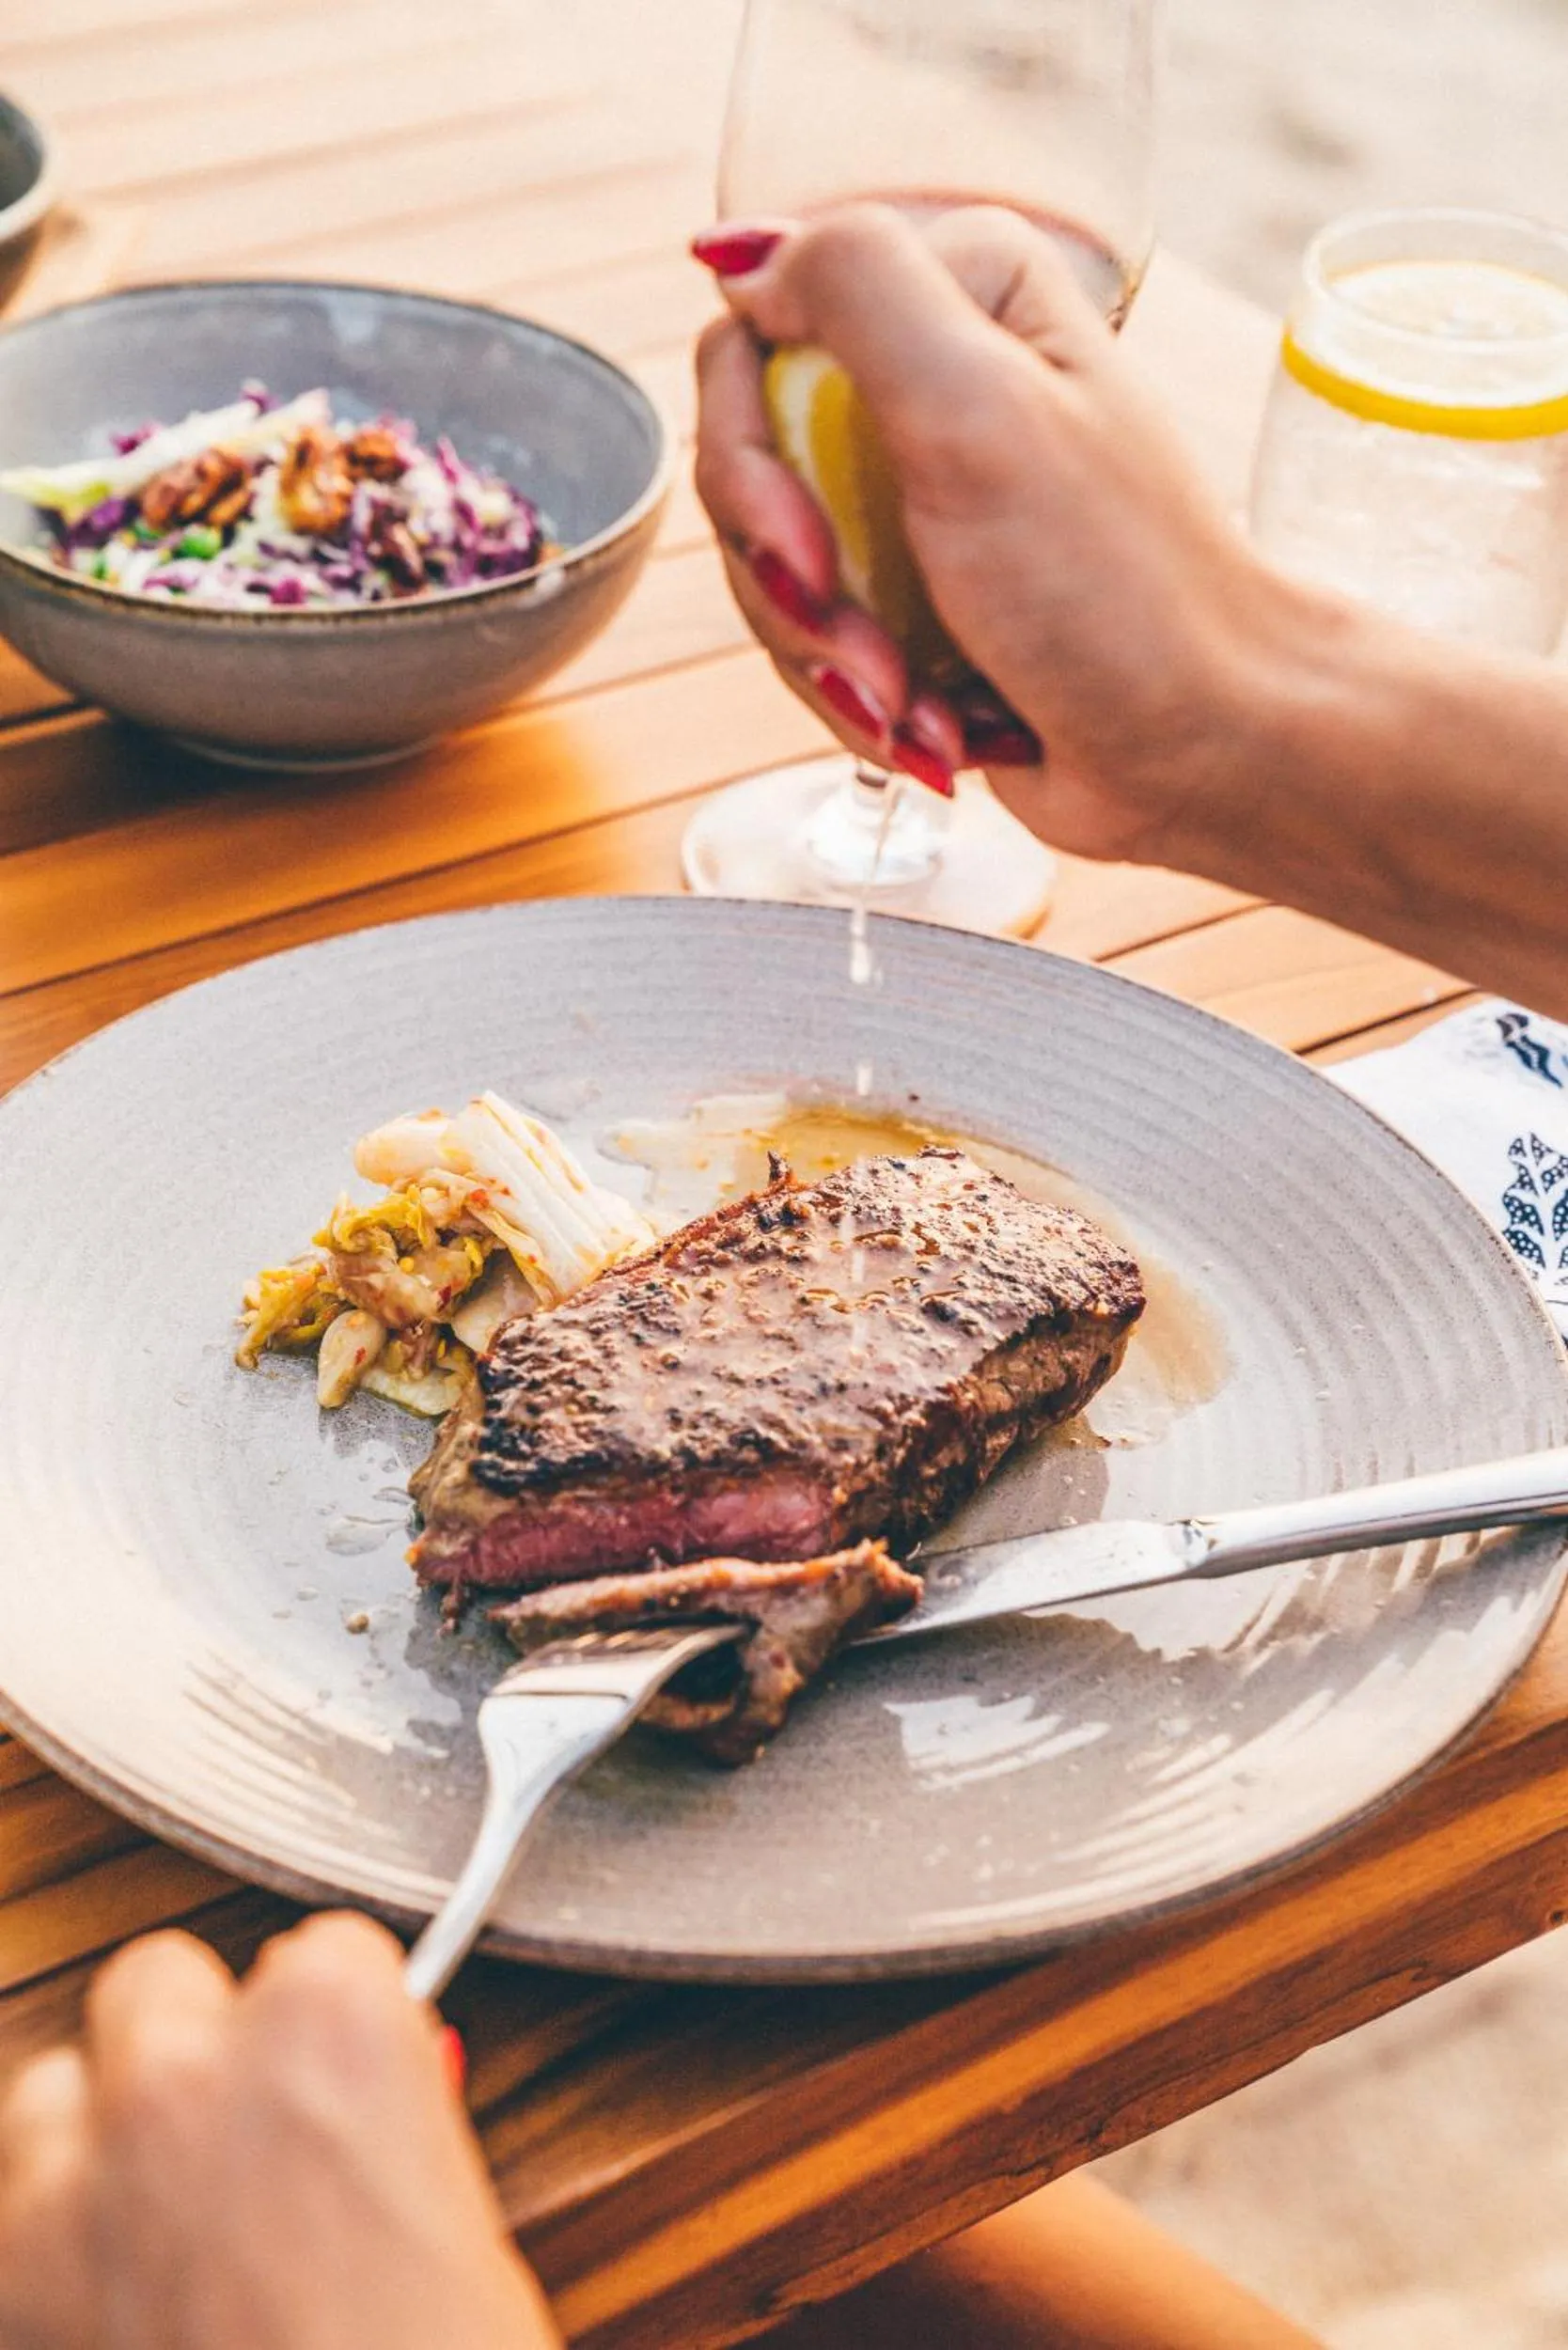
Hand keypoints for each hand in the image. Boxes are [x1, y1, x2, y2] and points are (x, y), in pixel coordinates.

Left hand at [0, 1912, 560, 2349]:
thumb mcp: (459, 2236)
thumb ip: (388, 2134)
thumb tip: (349, 2133)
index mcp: (331, 2031)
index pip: (322, 1952)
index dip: (342, 2030)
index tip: (349, 2083)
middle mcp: (187, 2076)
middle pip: (161, 1985)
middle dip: (199, 2052)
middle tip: (250, 2148)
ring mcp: (74, 2180)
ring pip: (51, 2089)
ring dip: (97, 2141)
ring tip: (160, 2234)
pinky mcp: (7, 2290)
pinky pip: (8, 2220)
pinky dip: (47, 2255)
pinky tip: (109, 2318)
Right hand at [693, 204, 1299, 862]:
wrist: (1202, 749)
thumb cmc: (1117, 590)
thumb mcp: (981, 409)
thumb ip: (857, 289)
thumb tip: (744, 256)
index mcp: (959, 297)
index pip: (755, 334)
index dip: (750, 456)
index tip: (807, 549)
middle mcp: (935, 384)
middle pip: (750, 464)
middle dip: (794, 587)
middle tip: (871, 654)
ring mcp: (921, 499)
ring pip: (774, 570)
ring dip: (833, 663)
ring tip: (917, 703)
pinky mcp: (918, 600)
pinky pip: (817, 644)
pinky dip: (864, 702)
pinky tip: (937, 727)